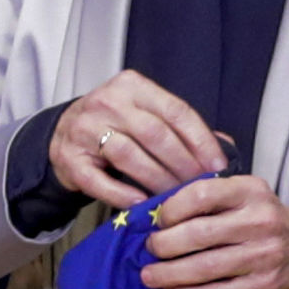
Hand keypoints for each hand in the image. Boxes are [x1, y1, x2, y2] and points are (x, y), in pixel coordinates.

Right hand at [49, 70, 226, 209]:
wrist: (62, 133)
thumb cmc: (113, 125)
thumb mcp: (146, 113)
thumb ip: (182, 127)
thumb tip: (226, 146)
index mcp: (132, 86)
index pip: (176, 111)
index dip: (201, 140)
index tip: (217, 165)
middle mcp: (107, 102)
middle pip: (155, 134)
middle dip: (183, 164)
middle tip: (199, 186)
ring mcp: (84, 129)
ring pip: (130, 156)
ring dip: (158, 180)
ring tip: (175, 198)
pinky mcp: (69, 158)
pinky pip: (100, 181)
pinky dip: (123, 194)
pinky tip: (142, 202)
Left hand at [140, 174, 288, 288]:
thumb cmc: (261, 221)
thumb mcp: (243, 195)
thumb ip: (208, 197)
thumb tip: (154, 213)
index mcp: (250, 191)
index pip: (201, 194)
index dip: (172, 209)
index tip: (159, 221)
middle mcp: (260, 221)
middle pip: (198, 234)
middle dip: (164, 245)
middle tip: (150, 250)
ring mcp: (264, 256)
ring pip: (204, 267)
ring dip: (169, 274)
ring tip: (150, 275)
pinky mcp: (262, 286)